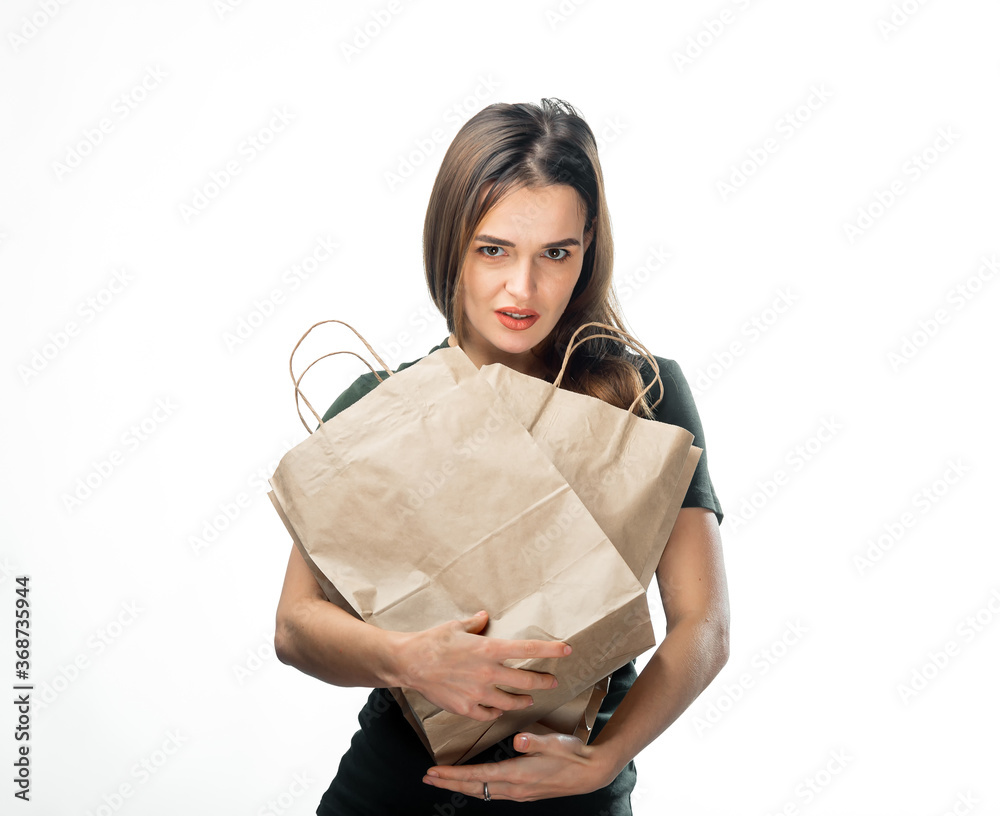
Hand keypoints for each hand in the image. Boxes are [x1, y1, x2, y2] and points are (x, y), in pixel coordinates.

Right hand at [392, 610, 570, 720]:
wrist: (409, 663)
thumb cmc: (432, 641)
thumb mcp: (456, 626)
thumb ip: (475, 623)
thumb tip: (484, 616)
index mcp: (489, 649)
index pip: (528, 648)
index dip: (550, 649)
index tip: (566, 649)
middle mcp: (488, 672)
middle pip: (526, 680)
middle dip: (543, 681)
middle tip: (551, 681)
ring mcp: (478, 693)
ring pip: (511, 702)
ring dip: (524, 700)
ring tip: (529, 699)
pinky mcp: (466, 708)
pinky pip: (489, 714)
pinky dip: (496, 712)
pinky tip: (499, 710)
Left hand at [422, 731, 617, 801]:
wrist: (590, 773)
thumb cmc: (571, 754)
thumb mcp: (553, 743)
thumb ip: (533, 742)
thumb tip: (517, 740)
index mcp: (518, 775)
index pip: (478, 777)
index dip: (454, 775)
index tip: (434, 772)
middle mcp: (515, 789)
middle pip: (474, 788)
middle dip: (449, 784)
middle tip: (428, 778)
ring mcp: (519, 793)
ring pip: (482, 792)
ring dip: (461, 786)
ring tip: (443, 780)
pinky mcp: (524, 792)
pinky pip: (493, 792)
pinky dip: (477, 787)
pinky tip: (473, 783)